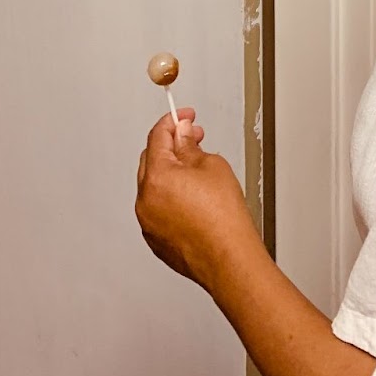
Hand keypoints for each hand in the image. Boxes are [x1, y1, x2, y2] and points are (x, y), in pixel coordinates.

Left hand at [136, 110, 259, 292]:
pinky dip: (170, 196)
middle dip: (171, 145)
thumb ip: (190, 145)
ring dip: (170, 172)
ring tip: (198, 172)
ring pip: (153, 185)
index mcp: (157, 178)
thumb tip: (182, 134)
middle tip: (193, 138)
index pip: (157, 136)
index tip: (184, 115)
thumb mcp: (212, 166)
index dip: (173, 120)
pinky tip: (193, 198)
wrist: (229, 259)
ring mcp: (148, 223)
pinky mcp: (156, 240)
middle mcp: (145, 201)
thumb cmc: (224, 219)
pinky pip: (157, 208)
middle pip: (151, 159)